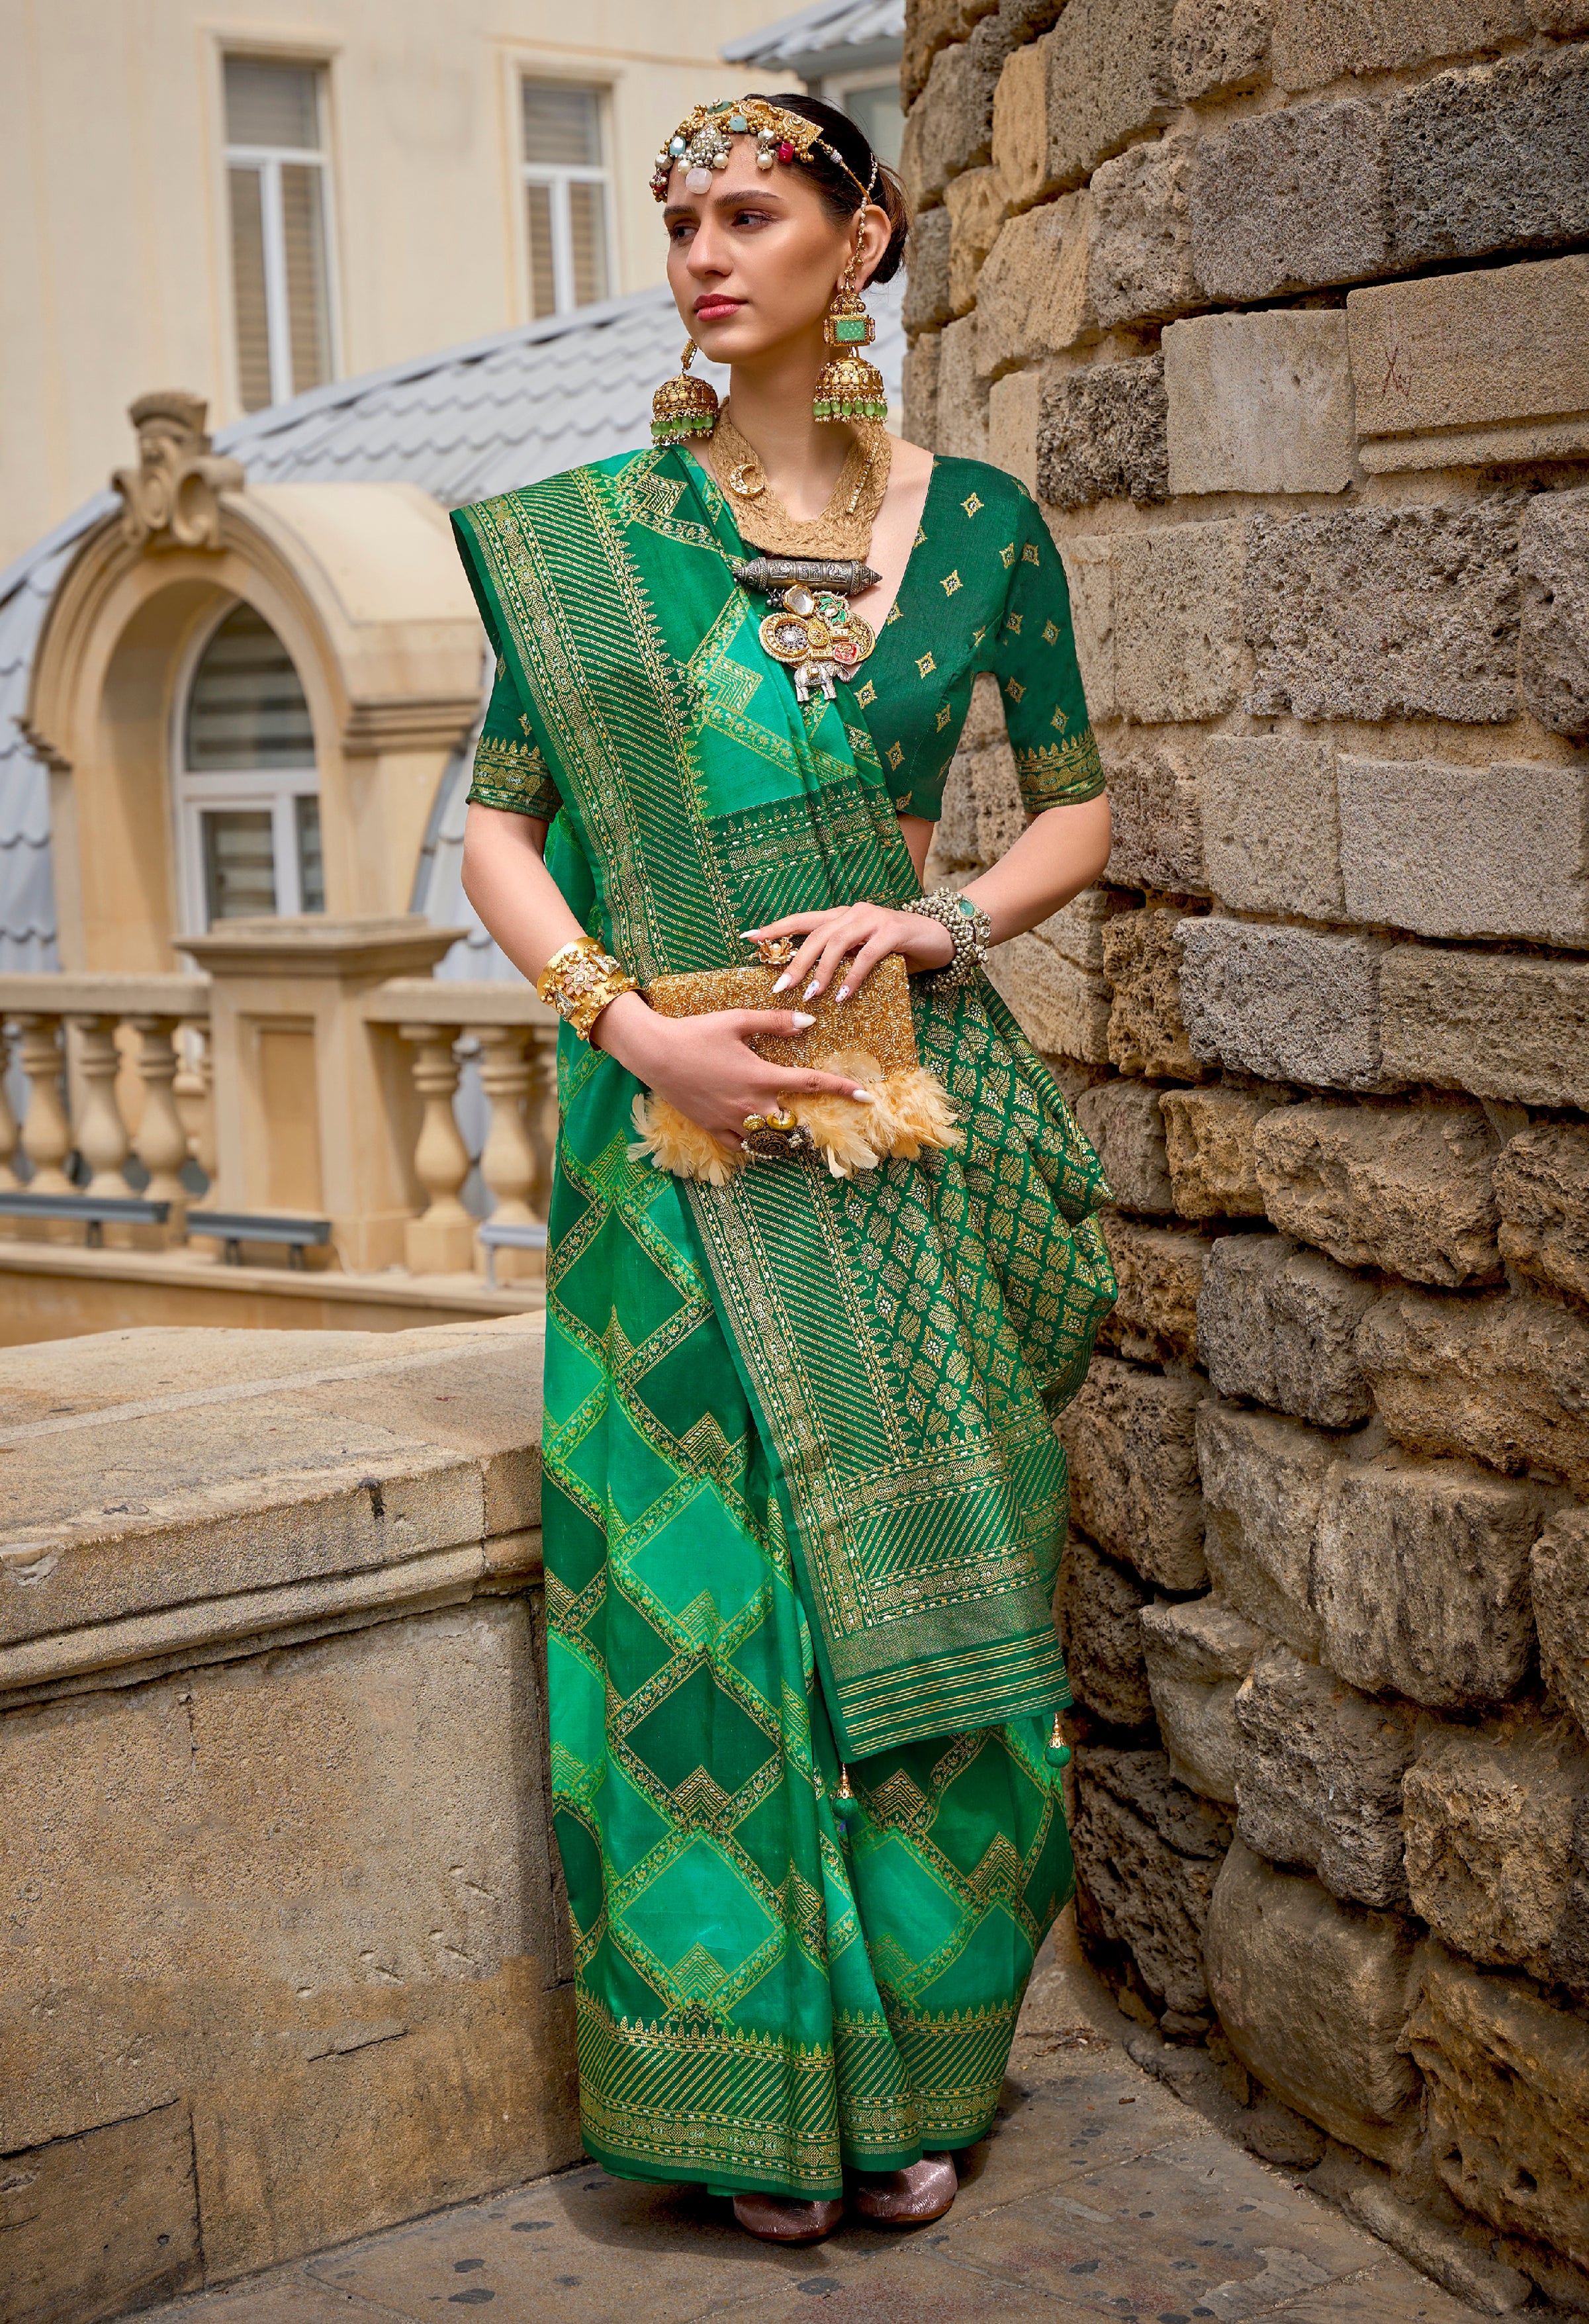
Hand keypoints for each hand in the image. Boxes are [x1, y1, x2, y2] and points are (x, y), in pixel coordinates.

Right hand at [593, 994, 875, 1147]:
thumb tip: (810, 1022)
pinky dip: (753, 1142)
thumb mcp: (737, 1020)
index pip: (811, 1084)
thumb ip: (775, 1022)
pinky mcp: (712, 1128)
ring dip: (781, 1134)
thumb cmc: (695, 1032)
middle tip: (821, 1123)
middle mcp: (749, 1104)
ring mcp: (730, 1120)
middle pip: (793, 1122)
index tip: (866, 1097)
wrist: (653, 1052)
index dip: (842, 1088)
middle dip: (808, 1123)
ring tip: (790, 1130)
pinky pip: (741, 1145)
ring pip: (768, 1139)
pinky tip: (756, 1134)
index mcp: (761, 1076)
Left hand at [742, 903, 953, 1003]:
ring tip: (811, 995)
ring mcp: (874, 919)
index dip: (775, 928)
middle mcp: (854, 912)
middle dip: (794, 962)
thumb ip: (842, 959)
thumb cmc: (900, 949)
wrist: (943, 936)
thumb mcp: (864, 952)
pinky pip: (866, 955)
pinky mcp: (893, 932)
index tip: (748, 939)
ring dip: (821, 971)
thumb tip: (810, 983)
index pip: (802, 920)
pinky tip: (843, 996)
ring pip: (837, 943)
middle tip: (779, 988)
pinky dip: (853, 977)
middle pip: (815, 935)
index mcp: (843, 916)